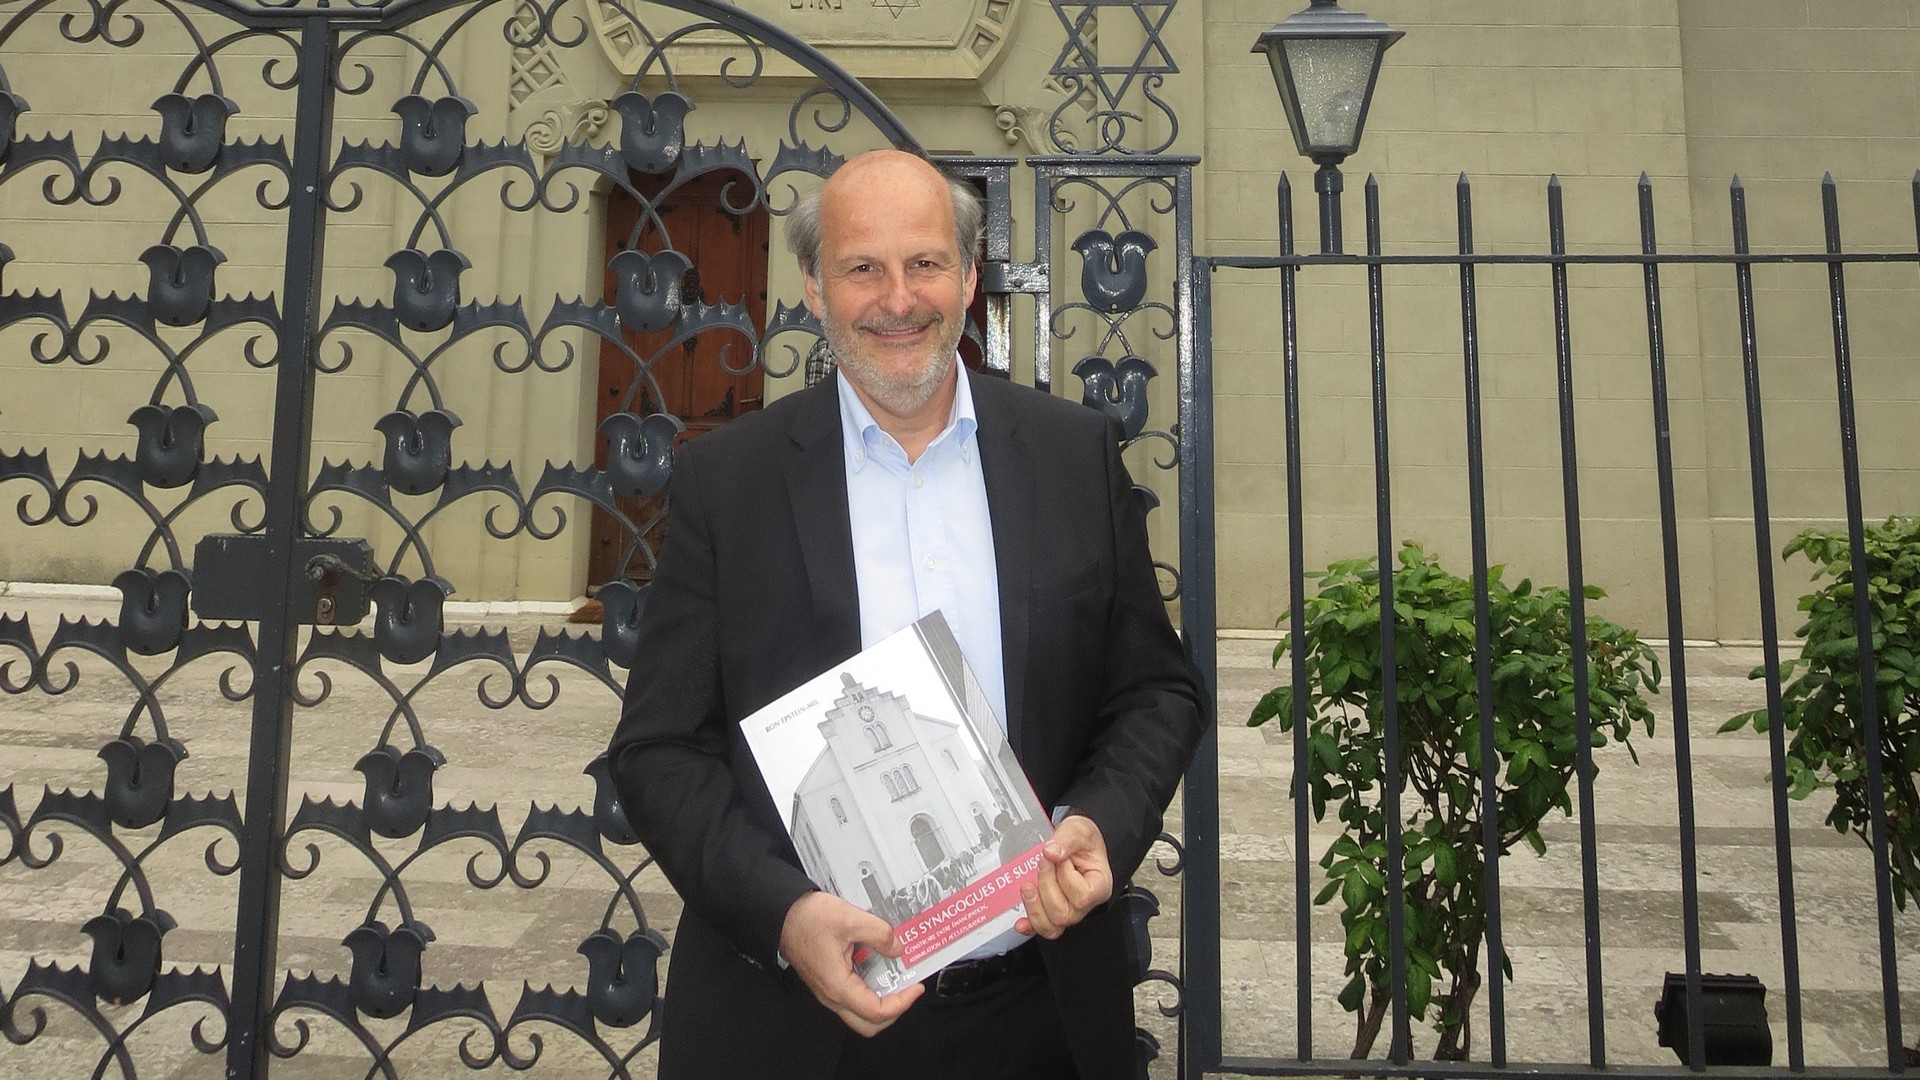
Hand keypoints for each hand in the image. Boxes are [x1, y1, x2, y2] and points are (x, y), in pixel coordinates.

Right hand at [779, 891, 923, 1035]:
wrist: (782, 914)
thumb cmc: (808, 919)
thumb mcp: (851, 919)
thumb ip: (880, 934)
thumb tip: (897, 948)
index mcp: (838, 986)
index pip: (877, 1012)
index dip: (902, 1003)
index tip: (916, 987)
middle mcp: (832, 996)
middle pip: (869, 1024)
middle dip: (894, 1010)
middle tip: (907, 989)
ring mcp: (829, 991)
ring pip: (860, 1013)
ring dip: (882, 1000)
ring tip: (897, 978)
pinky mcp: (828, 982)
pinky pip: (853, 997)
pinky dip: (871, 990)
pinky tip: (879, 968)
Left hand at [1015, 813, 1112, 939]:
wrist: (1077, 844)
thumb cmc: (1084, 841)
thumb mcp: (1079, 830)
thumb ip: (1067, 839)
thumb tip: (1050, 852)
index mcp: (1099, 887)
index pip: (1082, 896)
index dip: (1065, 877)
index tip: (1059, 858)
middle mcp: (1084, 905)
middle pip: (1063, 914)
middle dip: (1046, 887)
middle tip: (1042, 863)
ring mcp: (1067, 911)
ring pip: (1051, 927)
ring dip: (1034, 906)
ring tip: (1028, 886)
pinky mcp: (1050, 913)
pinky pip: (1039, 929)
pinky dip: (1028, 926)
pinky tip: (1020, 921)